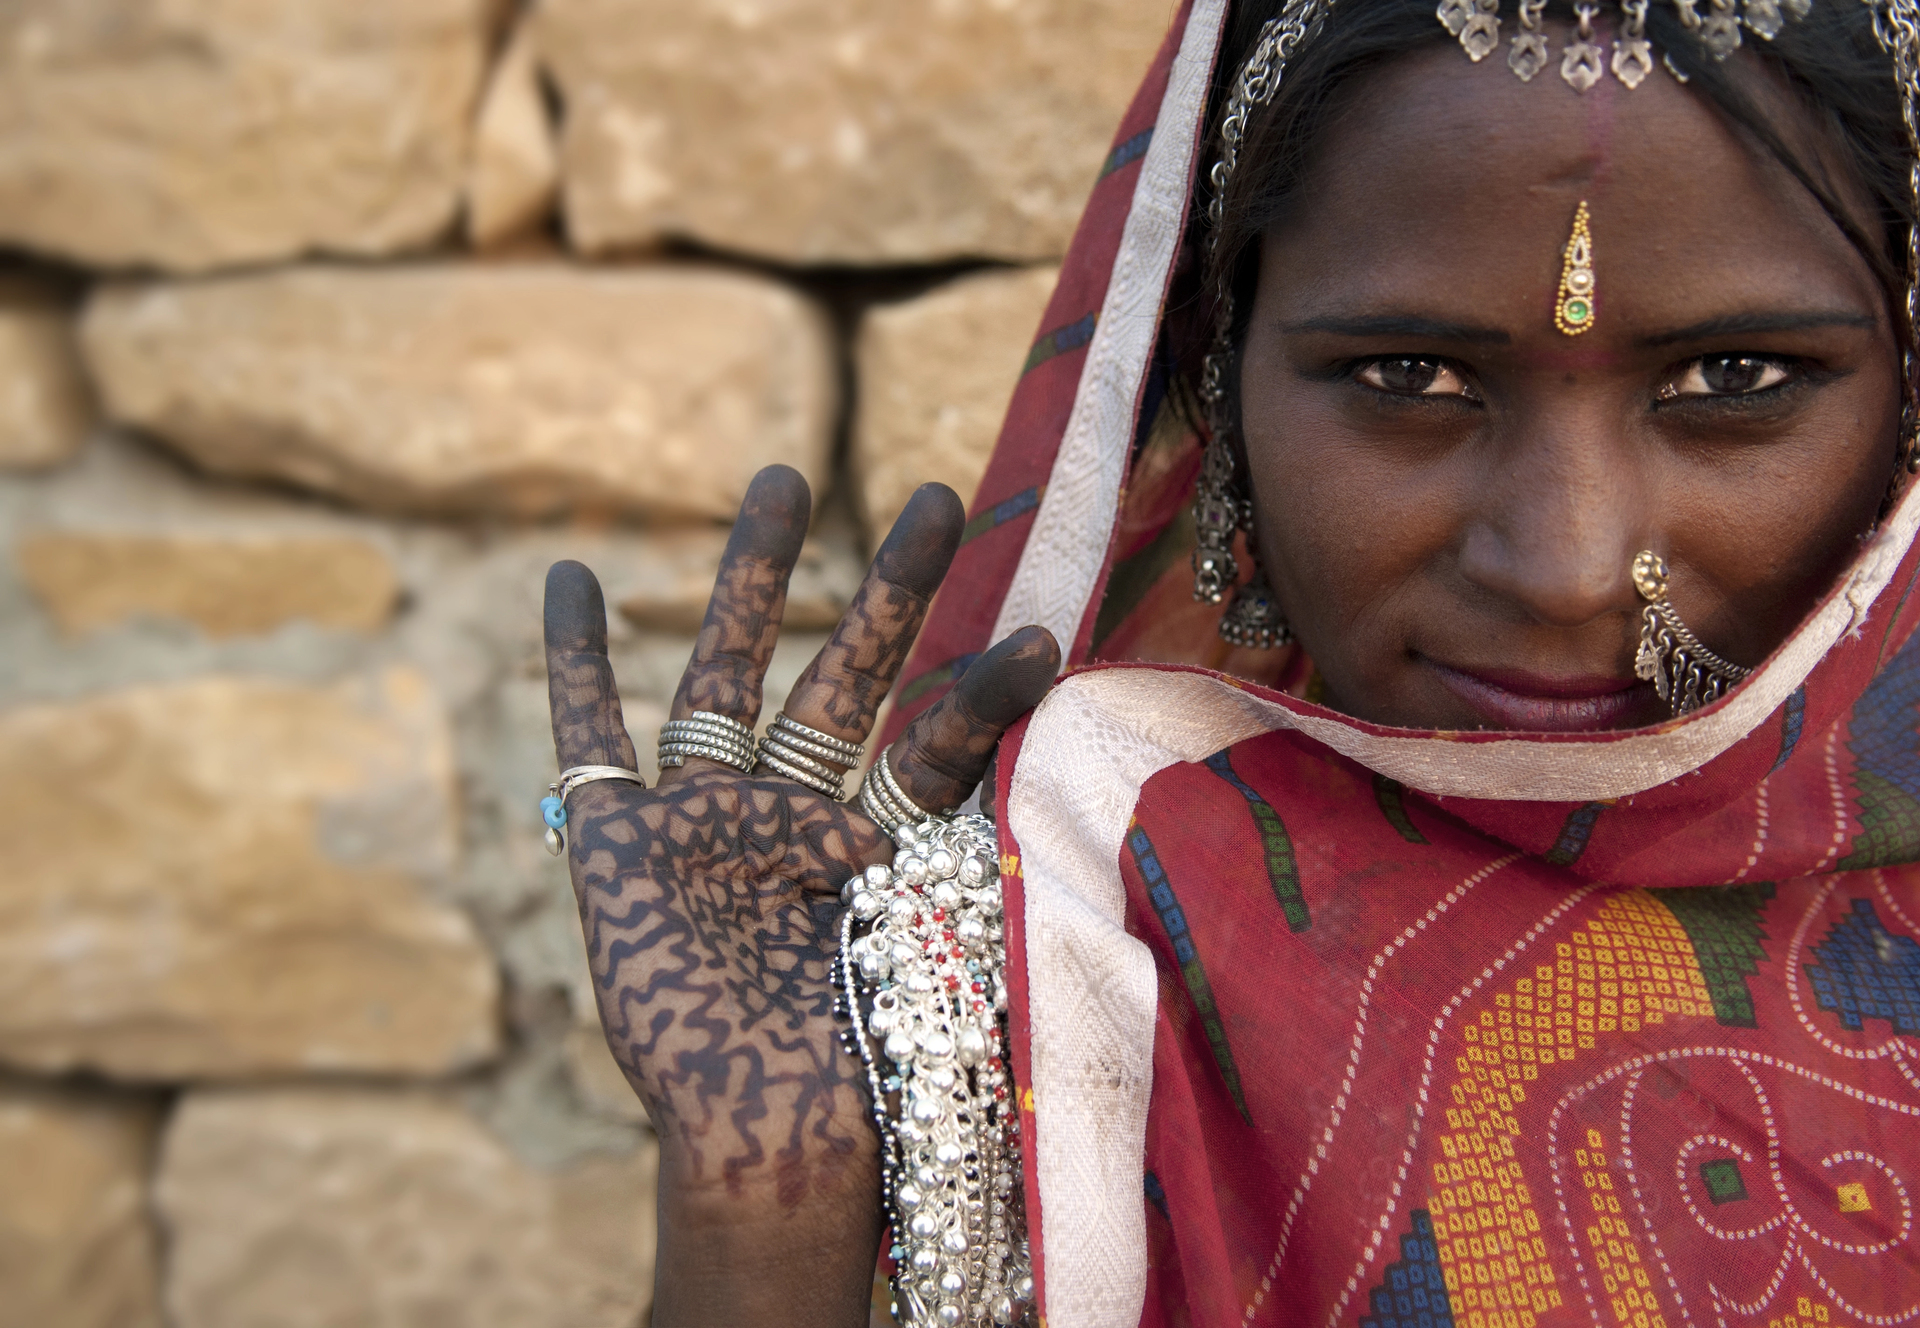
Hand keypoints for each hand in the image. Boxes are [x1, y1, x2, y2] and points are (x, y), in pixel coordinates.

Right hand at [543, 465, 1058, 1326]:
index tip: (1041, 639)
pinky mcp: (622, 845)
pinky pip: (589, 738)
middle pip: (845, 675)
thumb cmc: (875, 1062)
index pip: (938, 741)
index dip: (984, 693)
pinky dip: (571, 664)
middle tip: (939, 496)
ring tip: (786, 477)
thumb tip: (1099, 776)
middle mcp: (797, 815)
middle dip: (890, 589)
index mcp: (880, 843)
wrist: (772, 1133)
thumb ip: (1006, 851)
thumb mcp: (957, 944)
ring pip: (727, 670)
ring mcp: (707, 821)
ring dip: (753, 578)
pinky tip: (562, 579)